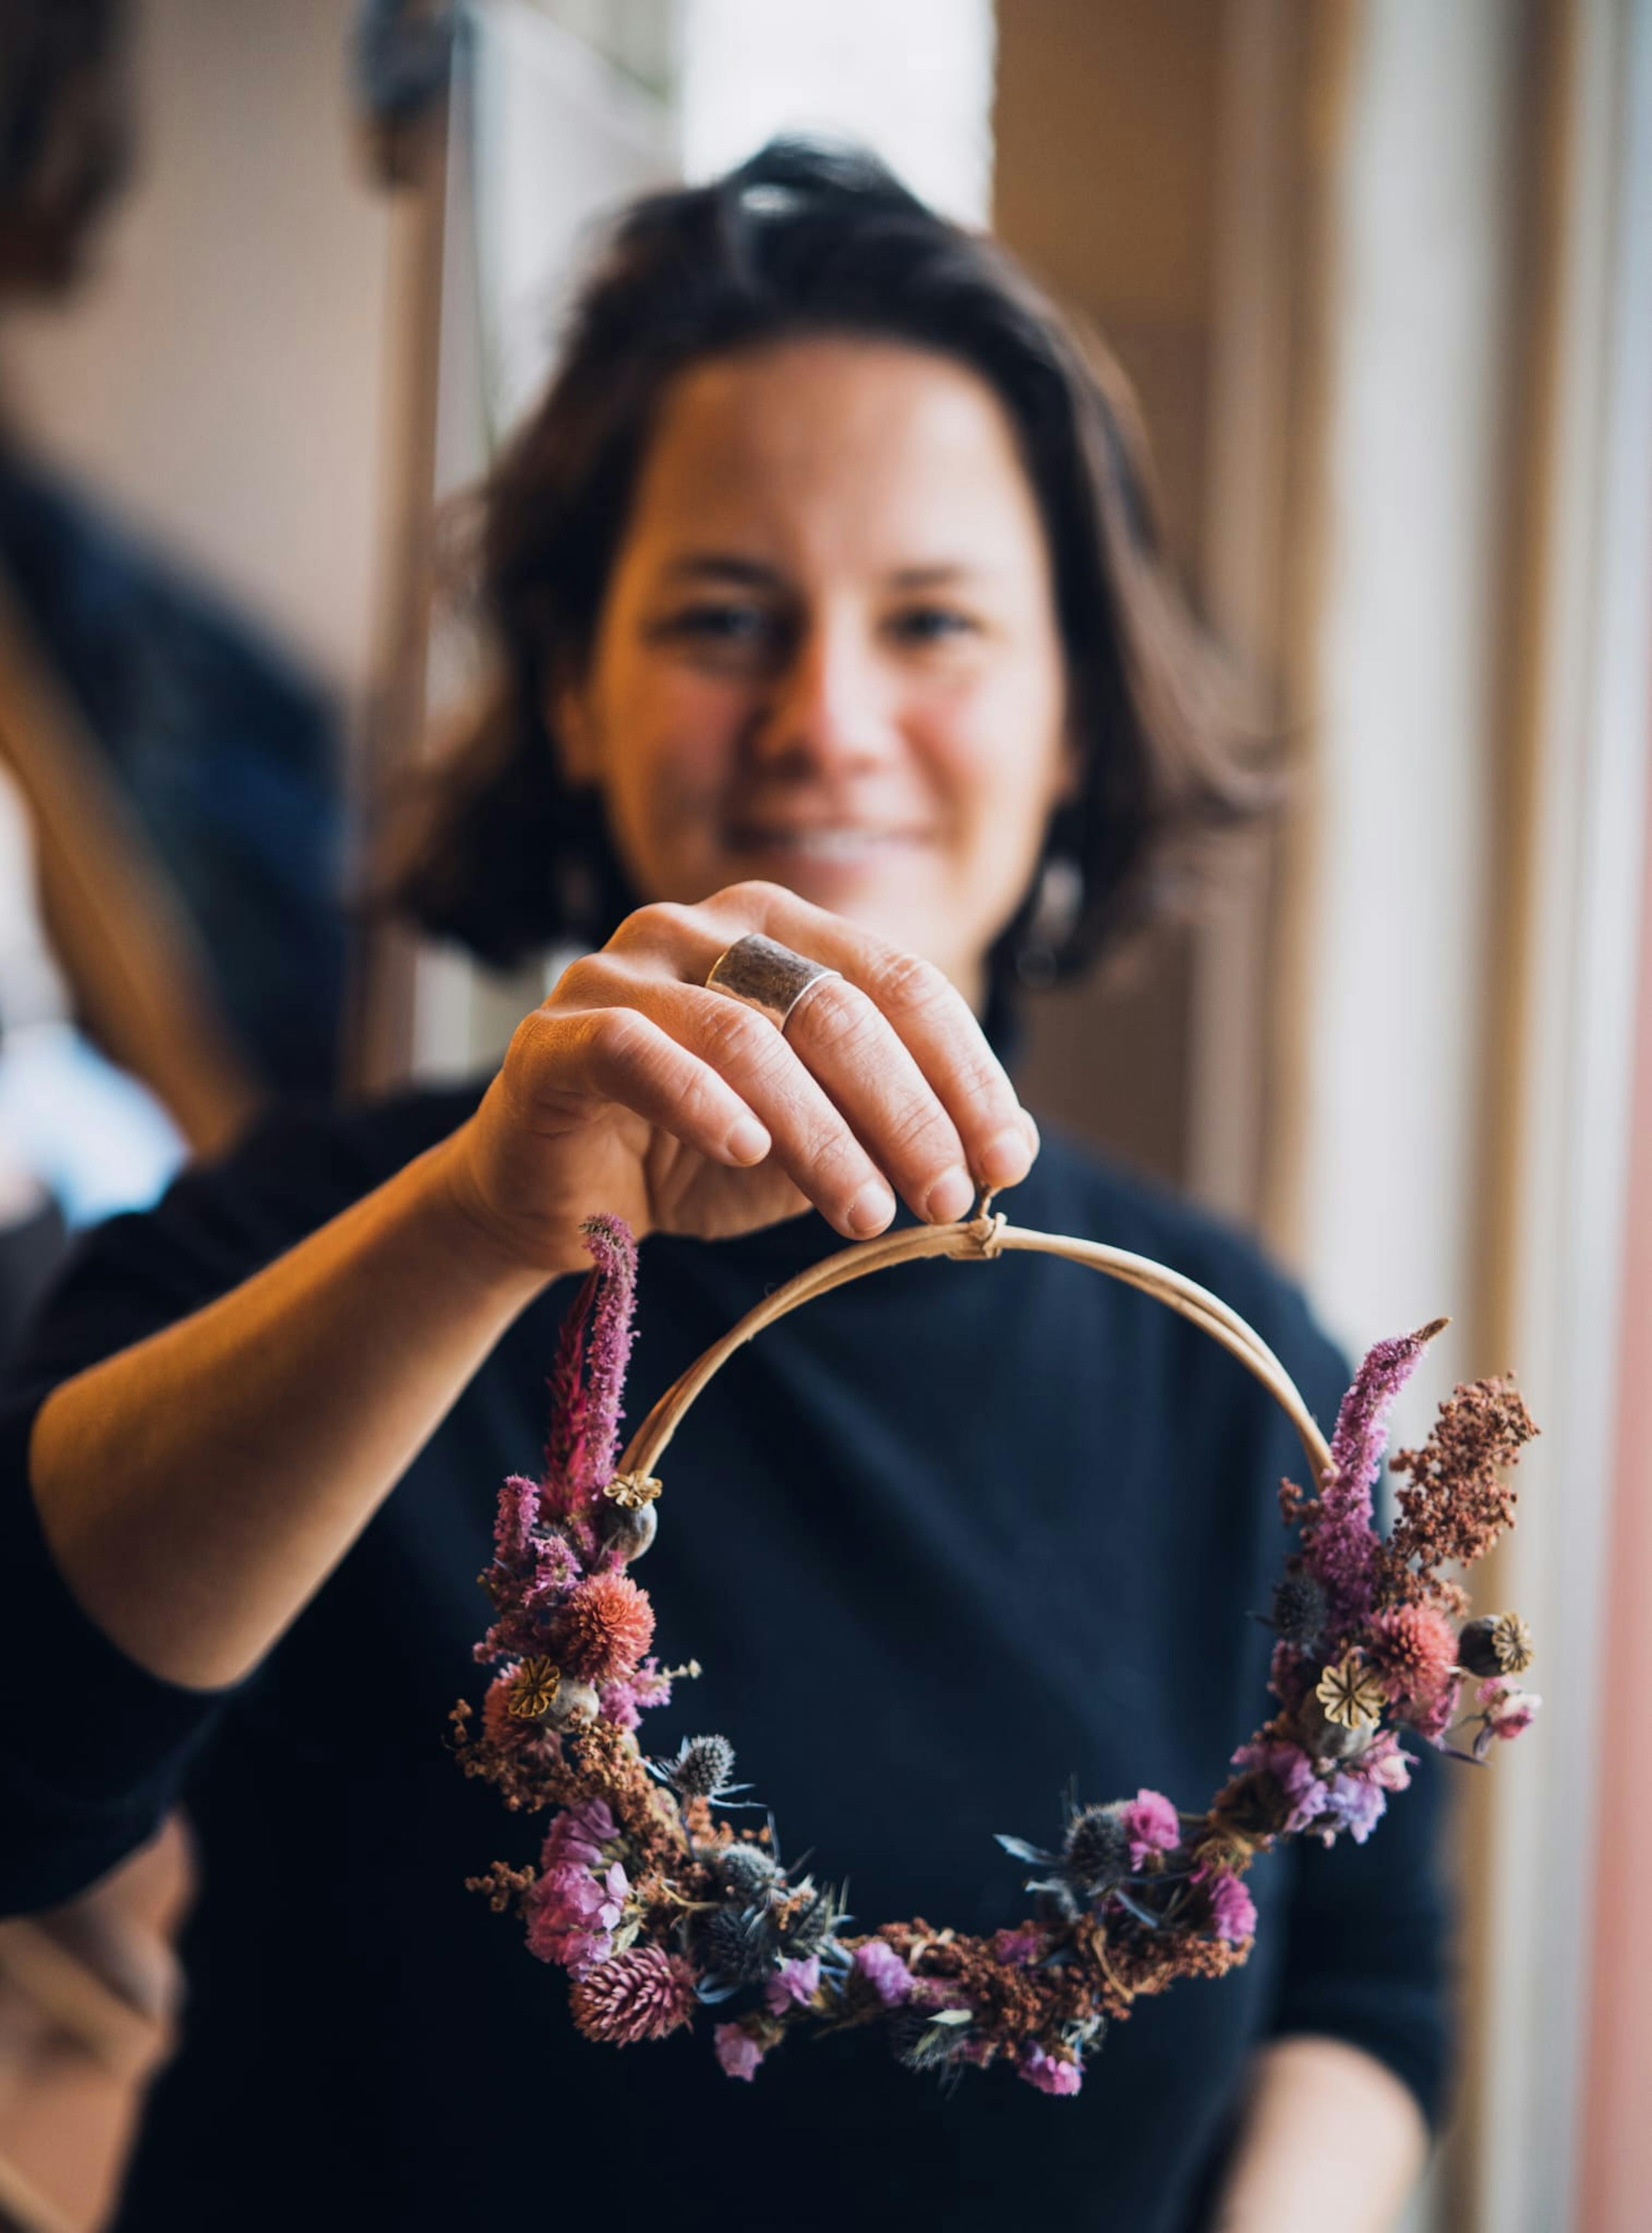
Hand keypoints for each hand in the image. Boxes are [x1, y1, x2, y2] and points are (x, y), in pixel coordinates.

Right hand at [439, 881, 1038, 1276]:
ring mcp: (622, 971)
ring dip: (824, 1136)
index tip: (1007, 1158)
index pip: (900, 983)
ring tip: (867, 1214)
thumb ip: (887, 1126)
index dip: (965, 1072)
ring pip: (749, 1039)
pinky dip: (702, 1102)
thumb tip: (1002, 1152)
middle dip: (909, 1112)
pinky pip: (640, 1054)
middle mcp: (703, 927)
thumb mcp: (814, 1140)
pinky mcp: (558, 1035)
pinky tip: (746, 1152)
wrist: (558, 1195)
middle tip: (949, 1198)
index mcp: (780, 930)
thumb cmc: (695, 1153)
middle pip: (835, 1009)